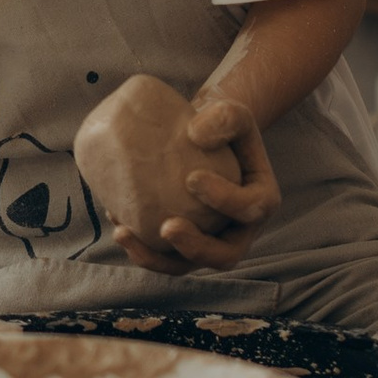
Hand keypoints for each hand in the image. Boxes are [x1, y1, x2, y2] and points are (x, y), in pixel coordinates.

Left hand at [74, 75, 281, 274]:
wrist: (203, 140)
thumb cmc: (219, 126)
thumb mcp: (232, 112)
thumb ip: (225, 116)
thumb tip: (195, 134)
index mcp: (261, 202)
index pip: (249, 208)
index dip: (224, 199)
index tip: (191, 177)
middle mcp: (240, 231)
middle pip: (224, 255)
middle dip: (195, 247)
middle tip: (167, 227)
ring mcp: (210, 243)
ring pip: (185, 265)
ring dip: (155, 258)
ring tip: (124, 233)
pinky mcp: (182, 246)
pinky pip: (161, 256)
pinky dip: (139, 246)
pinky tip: (116, 223)